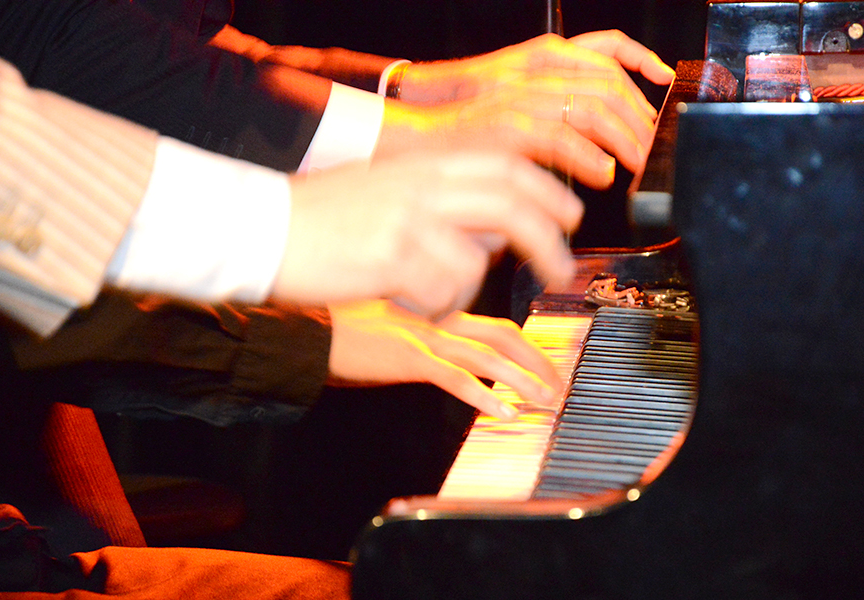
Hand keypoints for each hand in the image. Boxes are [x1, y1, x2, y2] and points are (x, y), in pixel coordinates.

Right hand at [274, 151, 582, 319]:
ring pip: (473, 264)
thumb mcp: (383, 187)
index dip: (547, 191)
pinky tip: (404, 303)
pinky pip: (439, 293)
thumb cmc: (314, 215)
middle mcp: (421, 185)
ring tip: (429, 297)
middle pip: (511, 207)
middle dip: (548, 242)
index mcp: (421, 163)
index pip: (506, 167)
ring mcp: (407, 220)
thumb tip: (490, 234)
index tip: (570, 216)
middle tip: (561, 271)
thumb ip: (439, 201)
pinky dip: (431, 307)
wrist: (257, 228)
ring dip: (462, 290)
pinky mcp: (391, 259)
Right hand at [326, 300, 563, 419]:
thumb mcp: (390, 321)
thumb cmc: (340, 327)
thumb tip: (436, 354)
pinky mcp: (408, 358)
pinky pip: (455, 378)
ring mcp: (424, 337)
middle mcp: (437, 319)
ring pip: (488, 357)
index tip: (544, 365)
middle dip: (538, 361)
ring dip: (523, 380)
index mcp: (435, 310)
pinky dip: (484, 395)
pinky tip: (504, 412)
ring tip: (546, 401)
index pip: (494, 325)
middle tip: (560, 384)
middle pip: (503, 336)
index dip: (526, 346)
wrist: (308, 328)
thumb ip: (420, 332)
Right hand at [381, 32, 674, 187]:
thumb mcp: (515, 101)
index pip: (607, 51)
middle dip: (639, 119)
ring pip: (594, 110)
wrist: (411, 135)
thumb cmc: (461, 127)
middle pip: (608, 85)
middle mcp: (535, 71)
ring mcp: (522, 97)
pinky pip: (565, 138)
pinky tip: (604, 174)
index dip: (642, 69)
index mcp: (540, 57)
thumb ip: (554, 106)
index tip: (660, 92)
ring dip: (625, 141)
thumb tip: (594, 138)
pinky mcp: (509, 127)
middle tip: (652, 147)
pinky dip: (592, 158)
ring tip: (637, 164)